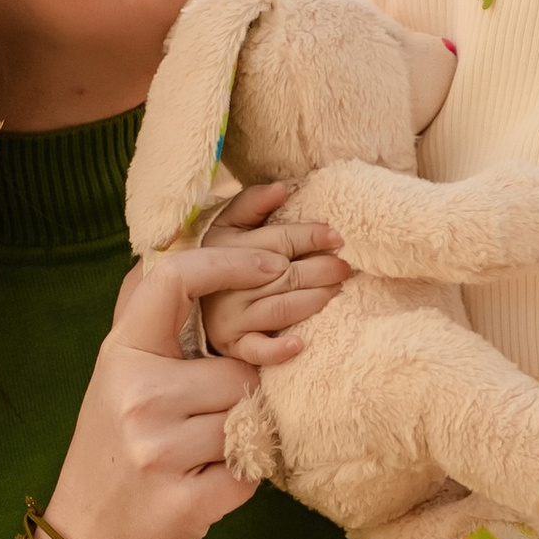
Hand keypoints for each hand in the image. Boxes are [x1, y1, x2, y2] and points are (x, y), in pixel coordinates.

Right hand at [0, 237, 281, 538]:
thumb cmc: (113, 454)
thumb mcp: (115, 379)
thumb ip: (151, 323)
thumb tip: (189, 246)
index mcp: (118, 356)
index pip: (173, 280)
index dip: (231, 262)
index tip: (272, 265)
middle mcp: (136, 396)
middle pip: (238, 368)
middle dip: (238, 393)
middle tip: (200, 423)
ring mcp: (161, 449)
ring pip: (250, 416)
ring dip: (242, 436)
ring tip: (198, 456)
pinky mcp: (190, 498)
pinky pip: (254, 466)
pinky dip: (242, 475)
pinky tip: (204, 484)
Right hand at [196, 179, 348, 365]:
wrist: (192, 305)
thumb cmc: (224, 260)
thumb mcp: (229, 227)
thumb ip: (252, 204)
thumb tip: (281, 188)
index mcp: (227, 248)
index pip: (279, 241)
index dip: (311, 237)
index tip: (337, 237)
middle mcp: (228, 284)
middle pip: (285, 275)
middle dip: (321, 270)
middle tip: (346, 268)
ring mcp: (230, 318)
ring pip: (280, 309)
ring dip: (313, 301)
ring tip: (337, 292)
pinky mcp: (235, 346)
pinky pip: (257, 350)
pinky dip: (278, 349)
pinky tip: (300, 343)